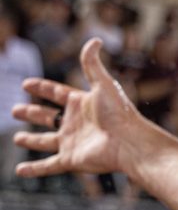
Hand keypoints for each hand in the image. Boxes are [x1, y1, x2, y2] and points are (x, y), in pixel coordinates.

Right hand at [11, 38, 143, 177]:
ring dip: (31, 140)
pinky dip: (33, 169)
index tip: (26, 84)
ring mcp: (72, 142)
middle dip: (32, 113)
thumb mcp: (103, 84)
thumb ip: (92, 63)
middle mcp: (76, 123)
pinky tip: (20, 170)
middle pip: (48, 117)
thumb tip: (94, 39)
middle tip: (15, 110)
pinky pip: (48, 166)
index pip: (57, 93)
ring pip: (45, 142)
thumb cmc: (119, 113)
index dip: (42, 88)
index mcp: (82, 103)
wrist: (129, 142)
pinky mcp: (71, 160)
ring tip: (17, 138)